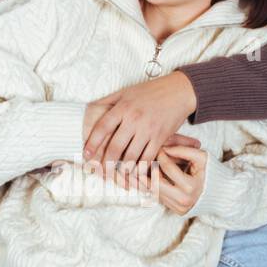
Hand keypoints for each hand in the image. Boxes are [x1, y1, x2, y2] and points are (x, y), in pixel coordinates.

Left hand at [82, 70, 198, 169]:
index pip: (102, 128)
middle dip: (105, 162)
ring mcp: (148, 130)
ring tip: (116, 175)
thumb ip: (108, 100)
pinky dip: (140, 168)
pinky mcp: (161, 138)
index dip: (92, 143)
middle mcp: (134, 119)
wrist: (179, 91)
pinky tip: (135, 173)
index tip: (86, 155)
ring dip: (122, 169)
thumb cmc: (151, 90)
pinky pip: (148, 158)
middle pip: (115, 147)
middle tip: (100, 171)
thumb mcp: (127, 91)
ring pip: (131, 156)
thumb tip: (90, 107)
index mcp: (123, 107)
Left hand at [113, 142, 207, 215]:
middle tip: (139, 156)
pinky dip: (152, 186)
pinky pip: (158, 196)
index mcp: (190, 187)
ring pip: (153, 191)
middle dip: (147, 168)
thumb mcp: (201, 157)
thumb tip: (164, 146)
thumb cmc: (212, 172)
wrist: (222, 194)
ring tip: (138, 165)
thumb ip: (183, 150)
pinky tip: (145, 176)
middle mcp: (182, 200)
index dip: (160, 154)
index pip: (167, 167)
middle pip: (155, 182)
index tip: (157, 146)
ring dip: (145, 178)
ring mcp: (177, 207)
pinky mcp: (175, 211)